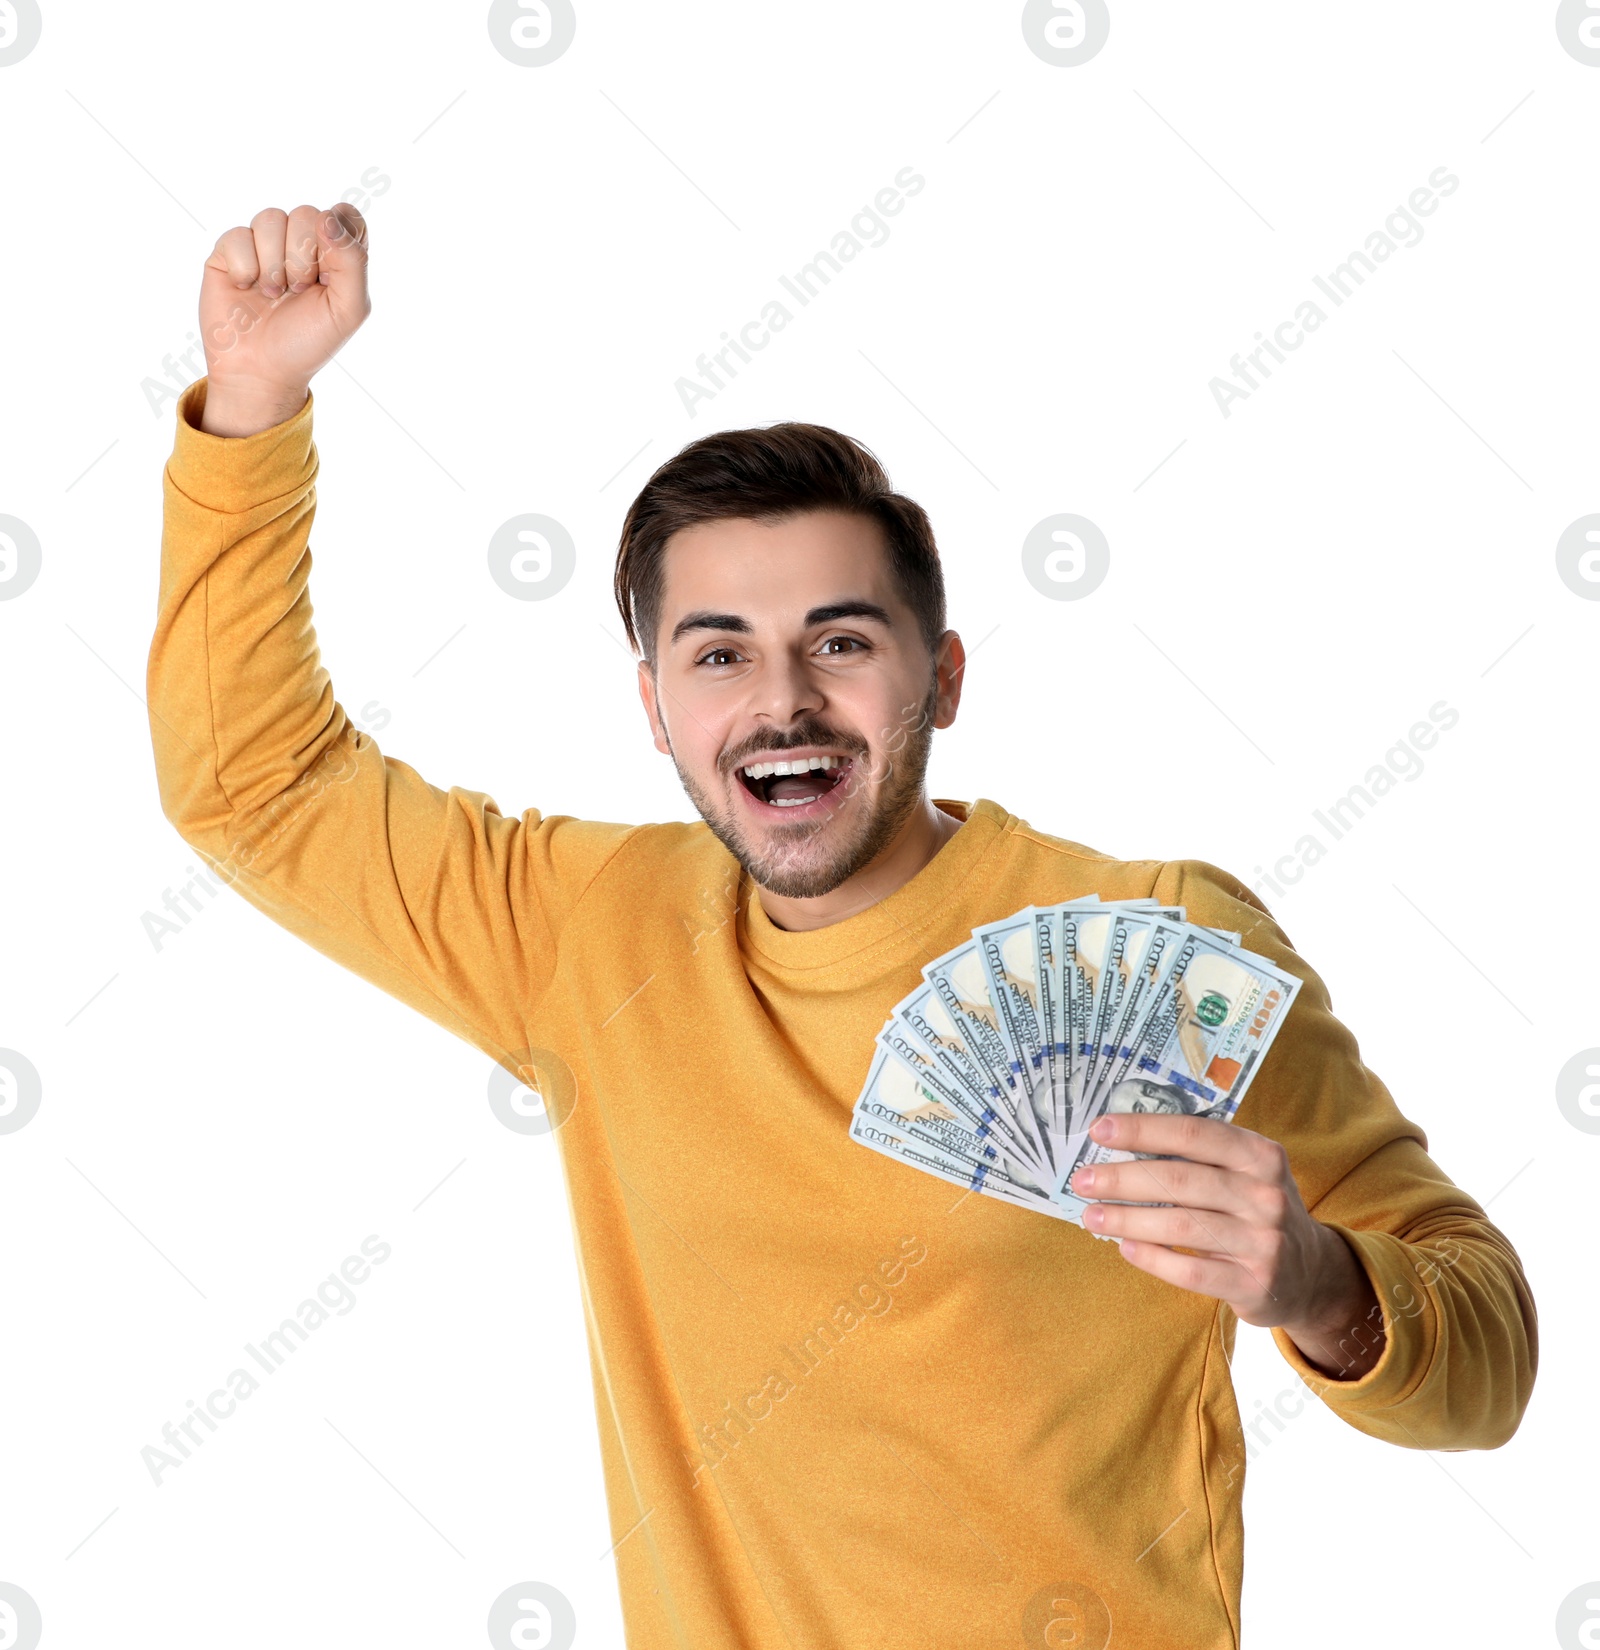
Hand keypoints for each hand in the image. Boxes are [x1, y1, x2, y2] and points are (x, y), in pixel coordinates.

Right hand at [198, 202, 371, 412]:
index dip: (338, 233)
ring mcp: (265, 244)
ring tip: (274, 293)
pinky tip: (247, 288)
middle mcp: (301, 243)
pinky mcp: (231, 251)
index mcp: (335, 255)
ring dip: (274, 264)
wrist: (260, 371)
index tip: (330, 270)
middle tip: (298, 291)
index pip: (346, 215)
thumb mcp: (347, 310)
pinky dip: (246, 267)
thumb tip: (329, 217)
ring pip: (271, 218)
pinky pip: (238, 234)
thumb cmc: (308, 343)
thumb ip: (353, 262)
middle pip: (307, 214)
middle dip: (304, 258)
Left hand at [1070, 1112, 1384, 1378]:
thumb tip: (1121, 1141)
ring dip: (1128, 1220)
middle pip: (1180, 1179)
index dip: (1144, 1129)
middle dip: (1122, 1179)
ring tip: (1092, 1216)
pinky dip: (1153, 1259)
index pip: (1194, 1133)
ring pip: (1181, 1226)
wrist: (1312, 1274)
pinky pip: (1192, 1272)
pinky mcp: (1254, 1284)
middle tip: (1082, 1181)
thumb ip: (1199, 1155)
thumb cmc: (1257, 1210)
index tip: (1099, 1129)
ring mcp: (1264, 1242)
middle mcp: (1266, 1195)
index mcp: (1260, 1155)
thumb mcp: (1246, 1173)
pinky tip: (1126, 1248)